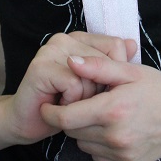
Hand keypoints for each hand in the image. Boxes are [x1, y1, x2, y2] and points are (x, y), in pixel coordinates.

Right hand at [3, 32, 136, 146]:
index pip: (115, 46)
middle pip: (105, 62)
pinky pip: (74, 84)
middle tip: (78, 99)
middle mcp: (64, 38)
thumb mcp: (94, 84)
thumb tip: (133, 44)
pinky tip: (57, 103)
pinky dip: (71, 101)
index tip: (97, 90)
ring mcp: (50, 50)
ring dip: (84, 98)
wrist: (27, 121)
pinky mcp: (41, 67)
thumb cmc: (64, 103)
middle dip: (98, 90)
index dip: (114, 75)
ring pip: (90, 75)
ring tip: (67, 101)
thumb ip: (111, 64)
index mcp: (78, 38)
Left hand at [40, 55, 160, 160]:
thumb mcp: (129, 71)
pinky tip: (113, 130)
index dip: (52, 112)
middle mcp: (115, 137)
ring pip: (83, 145)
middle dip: (71, 118)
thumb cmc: (157, 87)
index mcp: (113, 110)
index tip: (47, 104)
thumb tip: (70, 61)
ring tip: (103, 115)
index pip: (67, 118)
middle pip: (72, 132)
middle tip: (84, 103)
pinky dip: (98, 144)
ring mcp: (121, 155)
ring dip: (85, 132)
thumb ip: (98, 67)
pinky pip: (98, 156)